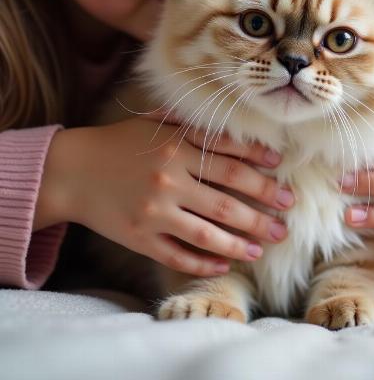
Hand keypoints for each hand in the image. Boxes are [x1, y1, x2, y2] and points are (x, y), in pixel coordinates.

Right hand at [36, 117, 293, 275]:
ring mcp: (155, 212)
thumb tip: (236, 132)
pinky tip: (225, 264)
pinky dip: (205, 262)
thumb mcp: (155, 124)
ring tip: (265, 245)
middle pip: (229, 197)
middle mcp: (169, 179)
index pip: (229, 157)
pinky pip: (178, 256)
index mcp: (175, 146)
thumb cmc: (120, 144)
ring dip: (242, 241)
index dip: (259, 164)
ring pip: (209, 233)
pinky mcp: (140, 238)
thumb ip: (191, 125)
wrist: (72, 171)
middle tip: (287, 215)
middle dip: (263, 207)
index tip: (280, 170)